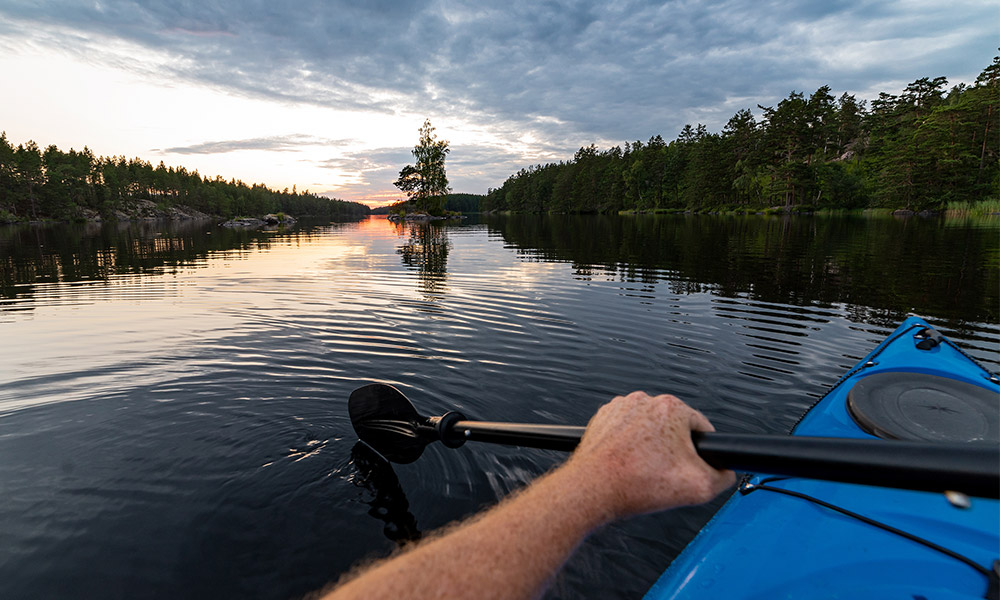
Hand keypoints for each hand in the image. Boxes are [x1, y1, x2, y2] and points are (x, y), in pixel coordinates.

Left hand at [565, 391, 735, 519]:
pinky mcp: (603, 418)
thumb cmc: (634, 484)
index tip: (691, 466)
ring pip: (649, 429)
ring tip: (643, 470)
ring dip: (651, 446)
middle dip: (674, 450)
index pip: (702, 428)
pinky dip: (629, 445)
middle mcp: (645, 401)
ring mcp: (621, 408)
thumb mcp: (699, 488)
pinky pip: (626, 431)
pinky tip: (627, 463)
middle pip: (674, 428)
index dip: (701, 452)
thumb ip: (723, 477)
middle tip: (665, 473)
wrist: (592, 489)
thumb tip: (725, 472)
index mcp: (672, 408)